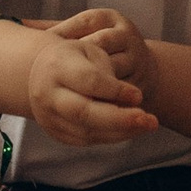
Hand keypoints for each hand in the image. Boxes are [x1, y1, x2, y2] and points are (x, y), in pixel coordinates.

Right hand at [23, 22, 156, 153]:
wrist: (40, 73)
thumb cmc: (74, 58)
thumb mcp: (90, 50)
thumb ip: (108, 71)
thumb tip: (131, 100)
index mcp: (57, 66)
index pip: (89, 81)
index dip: (115, 91)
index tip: (139, 95)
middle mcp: (48, 94)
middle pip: (83, 112)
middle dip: (120, 119)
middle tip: (150, 121)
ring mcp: (48, 117)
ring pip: (87, 131)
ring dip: (122, 131)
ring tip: (148, 125)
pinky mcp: (55, 132)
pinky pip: (86, 140)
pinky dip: (112, 136)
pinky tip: (132, 129)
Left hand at [52, 4, 156, 103]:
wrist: (144, 66)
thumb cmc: (104, 46)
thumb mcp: (87, 31)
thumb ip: (57, 28)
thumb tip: (20, 24)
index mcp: (109, 18)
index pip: (84, 23)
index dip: (63, 35)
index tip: (43, 51)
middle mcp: (125, 34)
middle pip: (100, 44)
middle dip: (75, 59)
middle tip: (51, 75)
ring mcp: (136, 57)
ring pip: (111, 69)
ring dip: (90, 83)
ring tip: (65, 92)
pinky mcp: (141, 80)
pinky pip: (120, 93)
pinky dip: (104, 101)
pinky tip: (85, 107)